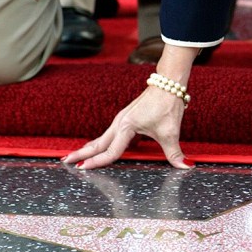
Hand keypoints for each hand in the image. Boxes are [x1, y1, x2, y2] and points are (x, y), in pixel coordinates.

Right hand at [62, 43, 198, 169]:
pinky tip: (98, 147)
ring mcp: (122, 119)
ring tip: (77, 156)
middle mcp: (120, 122)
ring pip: (102, 137)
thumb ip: (175, 153)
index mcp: (127, 126)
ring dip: (90, 147)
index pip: (110, 151)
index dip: (97, 162)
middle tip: (66, 161)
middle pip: (98, 142)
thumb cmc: (167, 105)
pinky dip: (101, 142)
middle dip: (82, 153)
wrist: (169, 83)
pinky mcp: (127, 118)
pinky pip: (110, 134)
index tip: (82, 169)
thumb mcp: (171, 132)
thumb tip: (186, 167)